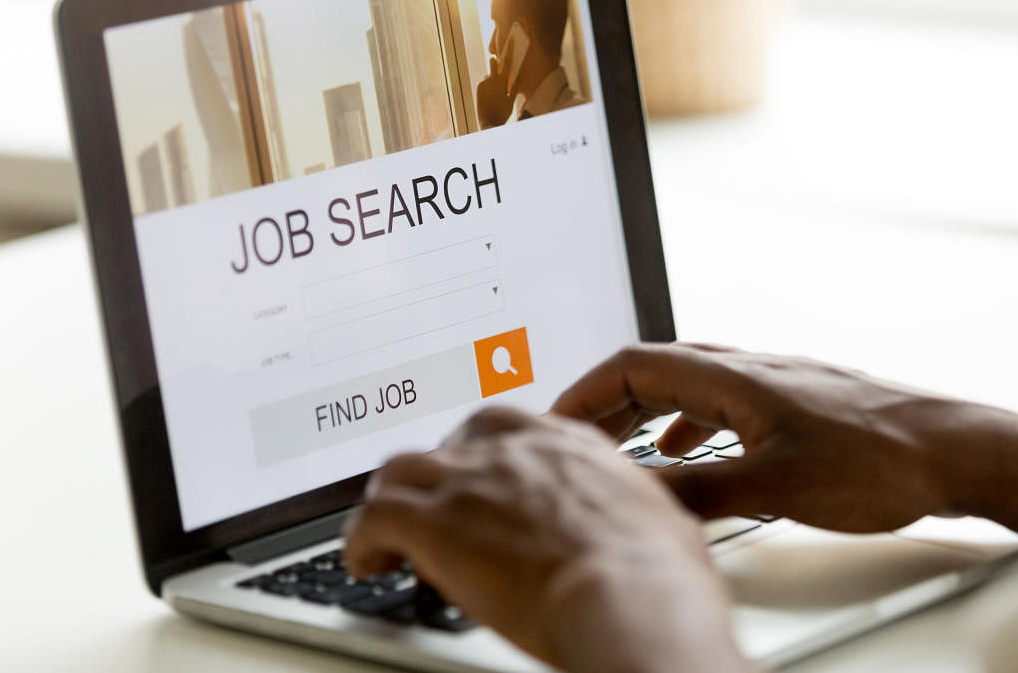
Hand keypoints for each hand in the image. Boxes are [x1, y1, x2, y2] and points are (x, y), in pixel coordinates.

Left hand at [342, 407, 753, 672]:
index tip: (481, 476)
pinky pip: (374, 518)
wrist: (631, 594)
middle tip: (438, 507)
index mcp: (565, 443)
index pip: (506, 423)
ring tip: (389, 532)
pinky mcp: (434, 524)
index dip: (484, 451)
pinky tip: (367, 563)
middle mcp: (512, 450)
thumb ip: (621, 505)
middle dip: (440, 472)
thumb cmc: (656, 570)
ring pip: (401, 469)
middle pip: (450, 440)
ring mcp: (469, 481)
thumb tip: (629, 524)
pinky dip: (361, 540)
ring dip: (393, 499)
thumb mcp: (652, 514)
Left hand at [476, 56, 515, 128]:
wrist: (489, 122)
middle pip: (494, 64)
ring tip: (495, 90)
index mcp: (503, 83)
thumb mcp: (511, 101)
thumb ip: (514, 88)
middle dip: (496, 62)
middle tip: (497, 61)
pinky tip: (490, 94)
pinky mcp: (478, 87)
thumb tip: (517, 78)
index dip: (509, 52)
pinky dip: (487, 84)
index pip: (508, 64)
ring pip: (489, 75)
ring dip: (492, 78)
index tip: (510, 41)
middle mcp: (492, 80)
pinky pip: (484, 81)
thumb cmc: (502, 114)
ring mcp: (484, 83)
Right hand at [551, 343, 1017, 539]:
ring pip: (686, 384)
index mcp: (734, 377)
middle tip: (575, 438)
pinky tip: (691, 451)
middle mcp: (749, 369)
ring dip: (643, 411)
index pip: (633, 365)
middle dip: (606, 403)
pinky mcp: (795, 404)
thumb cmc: (881, 459)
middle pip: (653, 369)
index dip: (586, 392)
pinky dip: (685, 423)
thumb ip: (701, 493)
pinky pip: (719, 401)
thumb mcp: (776, 487)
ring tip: (620, 446)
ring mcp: (773, 383)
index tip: (556, 422)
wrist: (956, 450)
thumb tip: (642, 497)